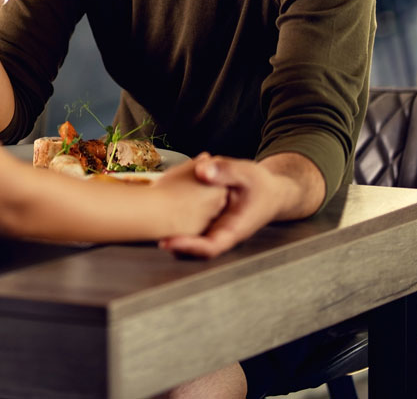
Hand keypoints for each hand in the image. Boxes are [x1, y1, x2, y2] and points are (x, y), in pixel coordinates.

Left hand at [159, 151, 323, 257]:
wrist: (271, 191)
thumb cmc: (260, 184)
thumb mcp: (246, 173)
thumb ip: (225, 171)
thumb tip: (202, 169)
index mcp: (233, 229)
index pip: (210, 247)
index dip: (188, 247)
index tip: (167, 243)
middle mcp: (221, 233)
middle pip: (195, 247)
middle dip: (172, 242)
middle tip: (146, 233)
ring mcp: (214, 227)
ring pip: (191, 236)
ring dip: (170, 231)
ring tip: (145, 221)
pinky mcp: (208, 219)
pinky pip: (191, 223)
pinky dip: (176, 218)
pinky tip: (160, 203)